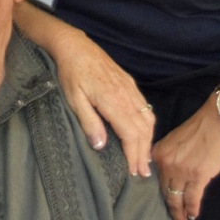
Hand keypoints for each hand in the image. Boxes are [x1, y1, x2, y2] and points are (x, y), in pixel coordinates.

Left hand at [48, 26, 155, 176]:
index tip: (135, 171)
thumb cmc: (70, 72)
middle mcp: (126, 95)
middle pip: (142, 129)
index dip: (134, 154)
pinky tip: (144, 133)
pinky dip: (148, 124)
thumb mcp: (73, 99)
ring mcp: (129, 88)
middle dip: (143, 152)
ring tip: (145, 158)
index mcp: (112, 101)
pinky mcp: (129, 83)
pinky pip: (145, 107)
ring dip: (148, 140)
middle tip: (143, 173)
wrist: (75, 45)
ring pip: (147, 118)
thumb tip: (101, 146)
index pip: (130, 134)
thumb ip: (89, 122)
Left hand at [151, 105, 219, 219]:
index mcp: (158, 152)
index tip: (160, 198)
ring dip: (178, 211)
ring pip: (175, 197)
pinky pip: (191, 198)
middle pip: (163, 189)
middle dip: (168, 204)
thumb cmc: (199, 128)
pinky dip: (191, 209)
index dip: (158, 189)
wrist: (216, 123)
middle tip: (171, 214)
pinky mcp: (197, 177)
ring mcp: (180, 171)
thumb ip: (168, 155)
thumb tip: (167, 170)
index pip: (154, 176)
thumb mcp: (174, 139)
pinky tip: (192, 215)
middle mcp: (165, 163)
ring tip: (180, 219)